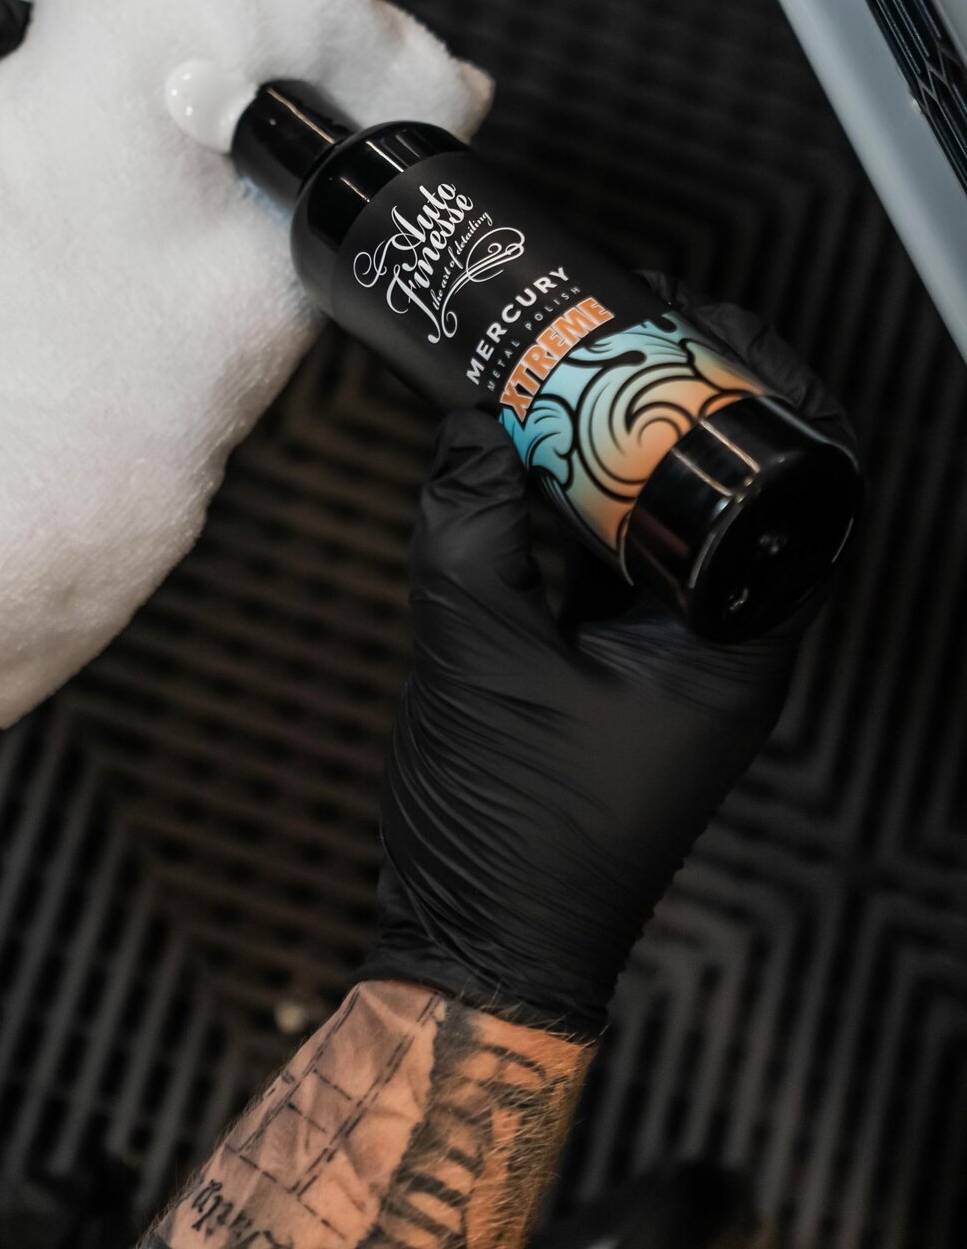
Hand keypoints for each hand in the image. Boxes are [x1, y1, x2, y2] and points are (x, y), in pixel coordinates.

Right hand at [362, 278, 856, 1040]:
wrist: (482, 943)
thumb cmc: (509, 831)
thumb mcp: (474, 648)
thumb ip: (469, 521)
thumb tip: (471, 423)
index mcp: (732, 649)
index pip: (800, 491)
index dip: (768, 393)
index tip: (707, 326)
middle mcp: (723, 651)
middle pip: (744, 495)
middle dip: (693, 405)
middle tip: (634, 330)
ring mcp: (675, 667)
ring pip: (678, 528)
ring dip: (633, 457)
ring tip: (578, 378)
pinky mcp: (622, 676)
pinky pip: (622, 569)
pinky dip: (587, 513)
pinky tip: (531, 467)